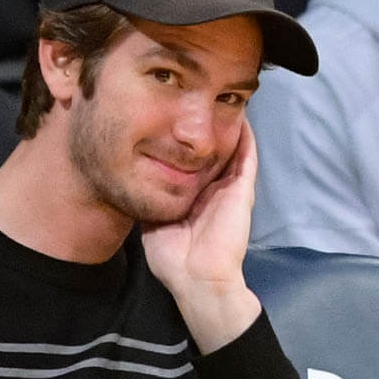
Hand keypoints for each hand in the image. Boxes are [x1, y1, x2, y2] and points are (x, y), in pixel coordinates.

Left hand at [141, 120, 260, 352]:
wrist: (195, 278)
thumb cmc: (173, 259)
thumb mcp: (152, 223)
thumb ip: (149, 201)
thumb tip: (131, 183)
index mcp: (193, 198)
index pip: (190, 163)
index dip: (185, 144)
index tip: (173, 119)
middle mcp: (212, 190)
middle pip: (211, 151)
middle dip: (207, 129)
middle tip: (202, 101)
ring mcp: (229, 188)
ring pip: (231, 149)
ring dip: (229, 126)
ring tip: (224, 100)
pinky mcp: (241, 190)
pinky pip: (247, 156)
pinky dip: (246, 136)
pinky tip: (241, 114)